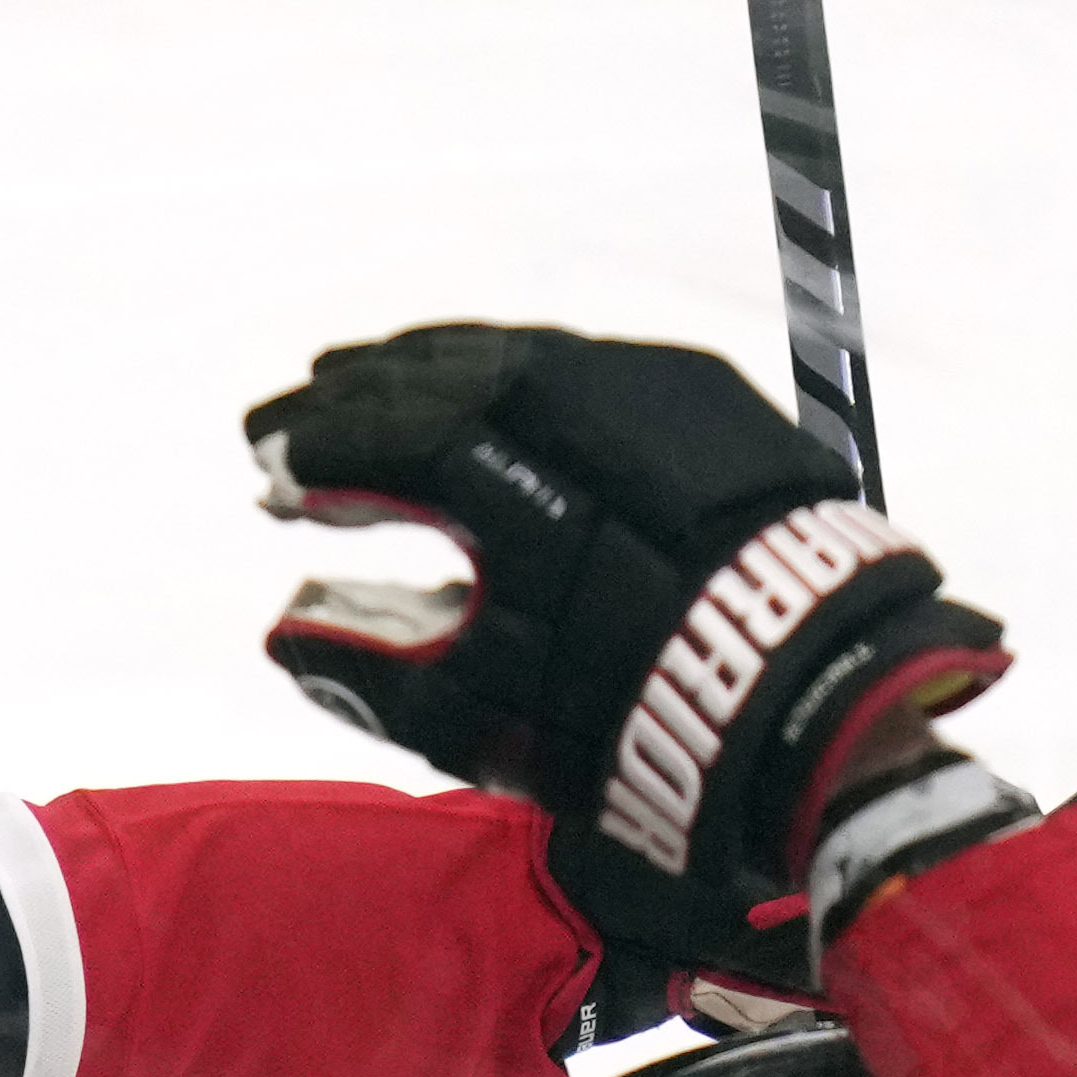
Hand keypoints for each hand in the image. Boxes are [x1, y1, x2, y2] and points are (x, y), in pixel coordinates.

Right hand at [245, 322, 1013, 974]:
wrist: (812, 698)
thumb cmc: (630, 720)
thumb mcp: (478, 722)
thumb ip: (370, 669)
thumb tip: (287, 629)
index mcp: (494, 471)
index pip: (372, 441)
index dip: (311, 458)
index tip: (264, 476)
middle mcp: (564, 401)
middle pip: (430, 375)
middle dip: (352, 397)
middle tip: (288, 417)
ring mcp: (641, 384)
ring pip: (506, 354)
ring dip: (429, 369)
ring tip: (370, 382)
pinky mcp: (699, 392)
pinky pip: (578, 363)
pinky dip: (514, 373)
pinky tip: (489, 392)